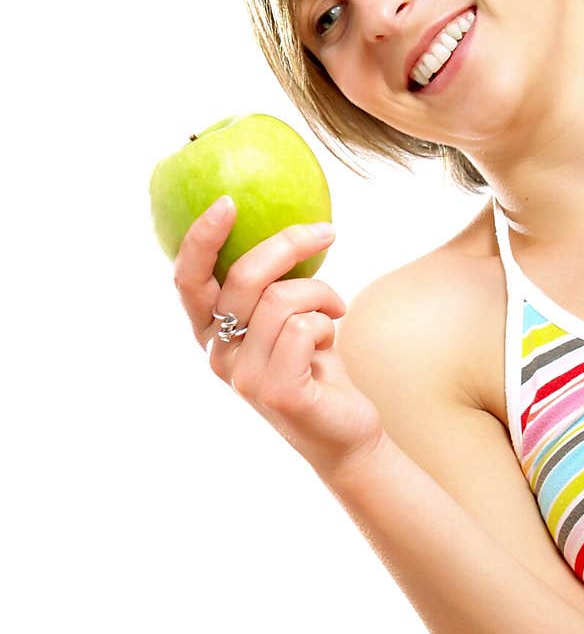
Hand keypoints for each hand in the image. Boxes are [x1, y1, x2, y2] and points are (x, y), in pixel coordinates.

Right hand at [173, 197, 384, 477]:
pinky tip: (331, 338)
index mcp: (212, 332)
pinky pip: (303, 327)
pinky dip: (327, 322)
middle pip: (244, 277)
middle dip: (288, 245)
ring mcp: (244, 377)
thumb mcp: (287, 316)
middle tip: (326, 233)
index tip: (228, 201)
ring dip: (321, 293)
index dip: (201, 239)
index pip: (188, 280)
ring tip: (334, 310)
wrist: (345, 432)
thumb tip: (286, 224)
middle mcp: (218, 355)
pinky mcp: (276, 392)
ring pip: (282, 298)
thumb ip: (272, 284)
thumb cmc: (315, 365)